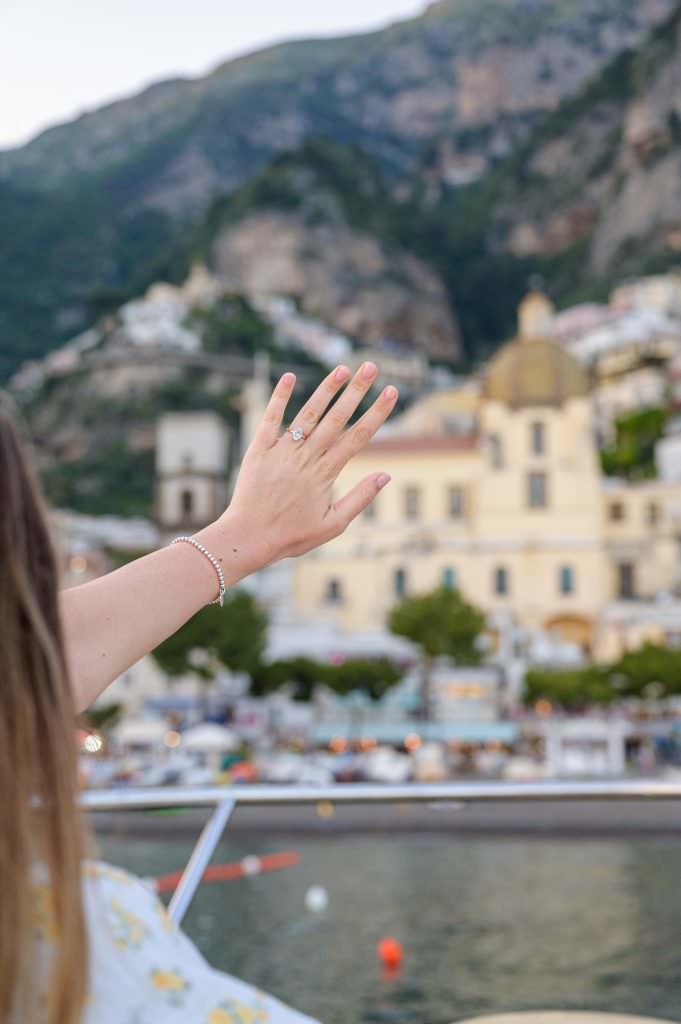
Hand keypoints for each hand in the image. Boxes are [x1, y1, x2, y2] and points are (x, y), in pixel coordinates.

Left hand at [215, 362, 397, 572]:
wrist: (248, 538)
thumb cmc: (292, 536)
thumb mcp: (333, 525)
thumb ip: (360, 498)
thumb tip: (386, 475)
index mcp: (326, 474)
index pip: (358, 436)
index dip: (377, 413)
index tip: (391, 392)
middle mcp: (306, 457)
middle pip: (336, 418)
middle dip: (356, 391)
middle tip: (371, 366)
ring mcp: (282, 451)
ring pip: (308, 414)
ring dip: (326, 389)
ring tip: (342, 368)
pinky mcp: (258, 450)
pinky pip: (270, 419)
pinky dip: (279, 397)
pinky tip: (289, 376)